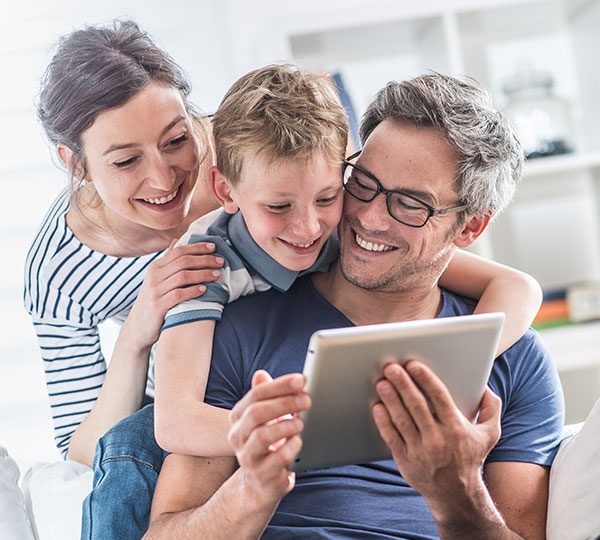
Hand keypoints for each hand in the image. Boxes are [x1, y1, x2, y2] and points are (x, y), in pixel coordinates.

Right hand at [125, 240, 223, 350]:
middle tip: (221, 261)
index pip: (179, 251)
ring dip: (202, 274)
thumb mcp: (157, 280)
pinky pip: (178, 295)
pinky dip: (193, 291)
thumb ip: (167, 261)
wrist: (138, 328)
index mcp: (155, 267)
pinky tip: (204, 290)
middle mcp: (154, 276)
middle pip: (183, 262)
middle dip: (204, 259)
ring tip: (217, 275)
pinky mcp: (158, 306)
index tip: (213, 247)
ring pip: (182, 276)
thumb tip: (177, 241)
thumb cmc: (153, 302)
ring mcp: (155, 291)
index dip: (197, 247)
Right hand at [228, 370, 309, 503]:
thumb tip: (261, 373)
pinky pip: (277, 458)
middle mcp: (237, 435)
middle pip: (256, 413)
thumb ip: (266, 396)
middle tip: (307, 399)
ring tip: (301, 422)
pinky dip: (291, 447)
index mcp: (238, 417)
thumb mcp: (265, 418)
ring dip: (286, 425)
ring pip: (262, 435)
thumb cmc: (267, 443)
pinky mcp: (261, 474)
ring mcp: (247, 456)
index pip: (256, 395)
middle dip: (284, 403)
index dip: (280, 385)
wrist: (261, 482)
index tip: (301, 379)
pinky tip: (298, 441)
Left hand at [372, 361, 500, 504]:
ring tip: (382, 383)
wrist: (456, 495)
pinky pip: (392, 438)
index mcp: (456, 428)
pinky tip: (377, 407)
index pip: (439, 397)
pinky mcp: (405, 460)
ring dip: (390, 399)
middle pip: (417, 406)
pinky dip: (383, 422)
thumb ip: (491, 409)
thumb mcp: (489, 435)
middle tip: (391, 367)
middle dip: (403, 384)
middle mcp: (438, 438)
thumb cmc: (470, 458)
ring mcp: (420, 450)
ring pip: (402, 420)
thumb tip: (485, 387)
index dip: (426, 379)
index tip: (413, 365)